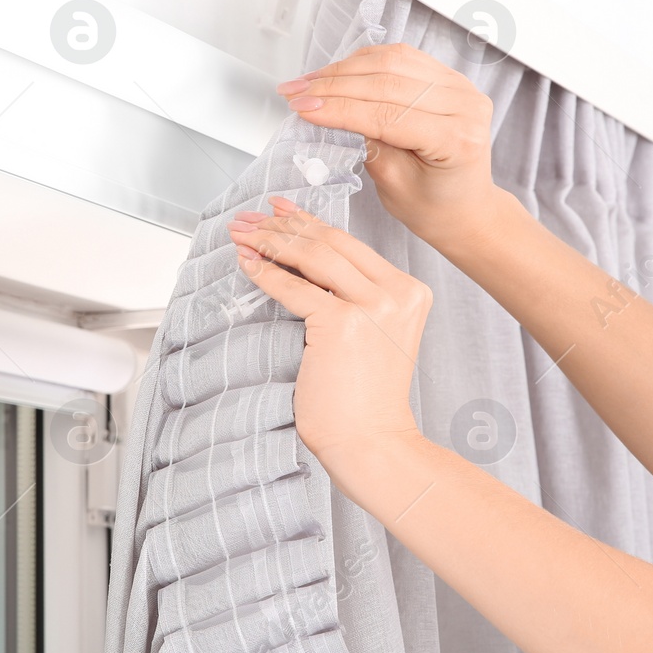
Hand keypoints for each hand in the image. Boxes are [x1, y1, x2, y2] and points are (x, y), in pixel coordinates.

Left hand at [227, 196, 428, 470]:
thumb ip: (352, 295)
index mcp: (409, 290)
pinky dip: (265, 273)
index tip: (280, 210)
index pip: (350, 244)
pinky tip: (247, 263)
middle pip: (330, 241)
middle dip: (283, 225)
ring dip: (270, 241)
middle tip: (251, 218)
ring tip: (243, 235)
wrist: (371, 441)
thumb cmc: (364, 398)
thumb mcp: (372, 333)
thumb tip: (300, 256)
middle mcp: (396, 292)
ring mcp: (373, 306)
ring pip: (312, 256)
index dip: (309, 222)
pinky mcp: (343, 324)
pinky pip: (293, 288)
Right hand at [276, 43, 500, 249]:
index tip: (301, 108)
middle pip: (388, 81)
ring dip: (343, 69)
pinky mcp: (448, 77)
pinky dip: (364, 62)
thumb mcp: (394, 187)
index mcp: (457, 139)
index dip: (339, 108)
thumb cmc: (435, 207)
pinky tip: (336, 72)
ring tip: (308, 82)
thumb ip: (368, 146)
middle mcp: (465, 104)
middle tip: (294, 93)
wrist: (465, 207)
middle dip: (333, 86)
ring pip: (392, 61)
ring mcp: (460, 85)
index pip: (387, 114)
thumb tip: (331, 110)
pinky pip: (401, 57)